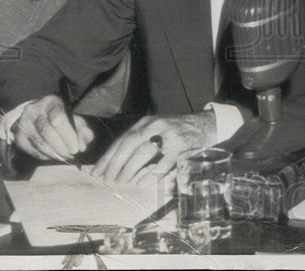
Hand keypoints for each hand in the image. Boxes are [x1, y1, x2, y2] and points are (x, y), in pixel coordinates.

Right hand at [12, 95, 93, 160]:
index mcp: (50, 102)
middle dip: (61, 146)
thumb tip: (82, 145)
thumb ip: (82, 130)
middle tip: (71, 154)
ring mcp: (23, 124)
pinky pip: (33, 151)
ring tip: (65, 157)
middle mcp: (34, 111)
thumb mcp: (73, 118)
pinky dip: (45, 156)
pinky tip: (54, 156)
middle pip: (47, 131)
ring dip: (54, 153)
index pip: (58, 118)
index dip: (67, 135)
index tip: (76, 148)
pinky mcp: (19, 137)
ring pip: (39, 143)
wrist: (35, 115)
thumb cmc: (59, 117)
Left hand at [91, 111, 216, 184]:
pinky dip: (153, 173)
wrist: (207, 125)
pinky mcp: (182, 147)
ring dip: (130, 168)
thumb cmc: (177, 132)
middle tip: (107, 179)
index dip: (108, 156)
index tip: (97, 171)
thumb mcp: (157, 131)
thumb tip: (116, 165)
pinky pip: (164, 162)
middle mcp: (156, 126)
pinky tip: (143, 182)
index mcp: (147, 122)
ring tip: (121, 181)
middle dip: (115, 162)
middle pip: (130, 143)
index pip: (122, 139)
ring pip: (145, 151)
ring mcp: (169, 136)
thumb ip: (140, 143)